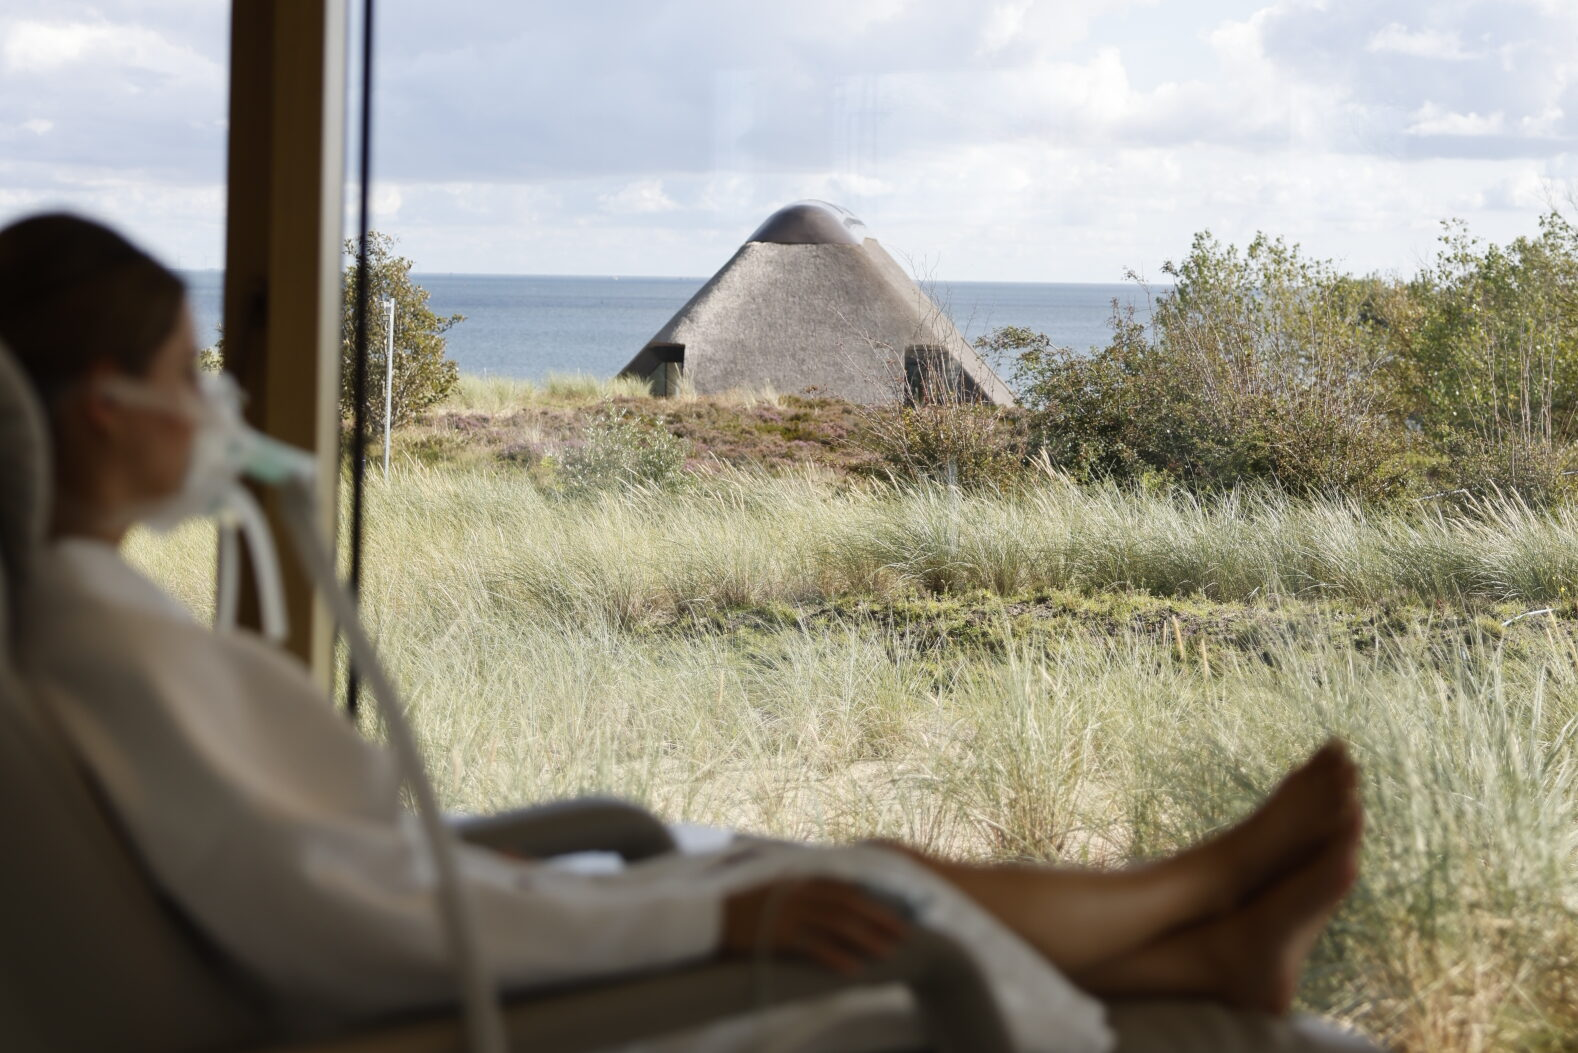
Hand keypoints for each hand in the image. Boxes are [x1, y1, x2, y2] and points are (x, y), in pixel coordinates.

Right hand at [721, 878, 909, 974]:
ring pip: (836, 923)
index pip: (844, 888)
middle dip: (878, 918)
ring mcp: (788, 913)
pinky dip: (836, 956)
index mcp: (799, 880)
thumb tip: (828, 894)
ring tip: (887, 952)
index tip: (894, 911)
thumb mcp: (774, 889)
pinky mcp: (778, 935)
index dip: (872, 900)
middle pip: (847, 904)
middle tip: (904, 933)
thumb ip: (800, 889)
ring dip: (865, 938)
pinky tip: (853, 969)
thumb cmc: (741, 906)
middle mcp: (798, 892)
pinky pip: (813, 946)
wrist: (706, 916)